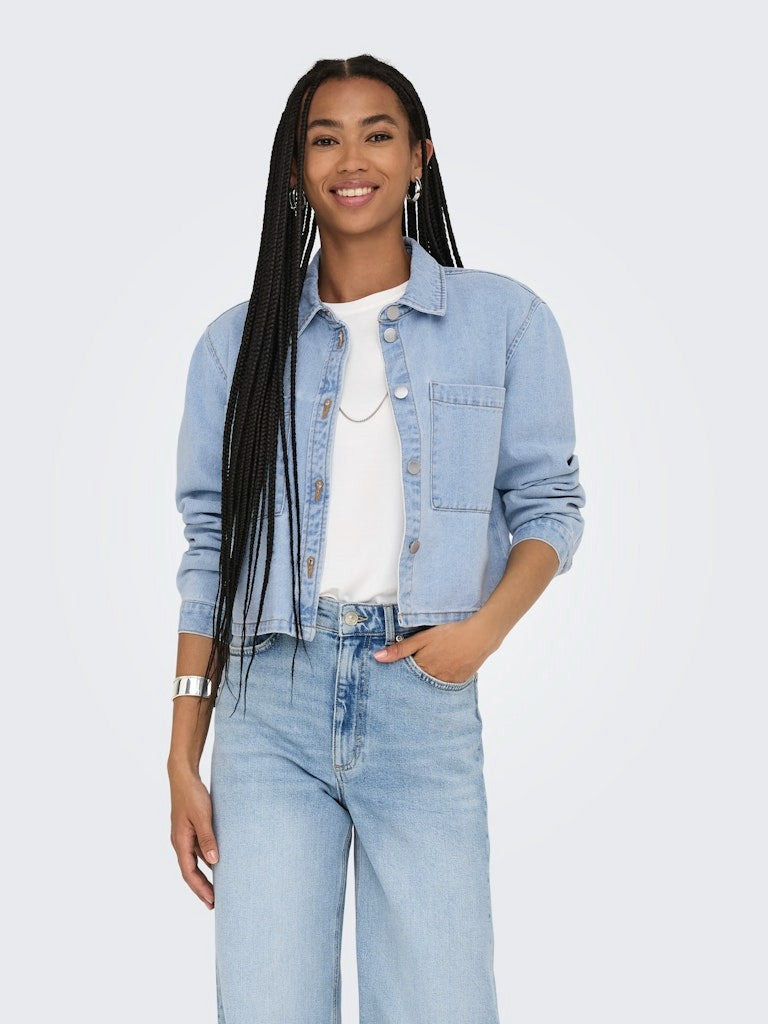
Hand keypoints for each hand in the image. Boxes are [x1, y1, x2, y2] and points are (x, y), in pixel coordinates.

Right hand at [168, 767, 218, 908]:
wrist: (183, 776)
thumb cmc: (192, 795)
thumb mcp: (202, 816)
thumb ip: (207, 839)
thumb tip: (214, 862)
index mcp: (180, 842)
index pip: (189, 873)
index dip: (200, 889)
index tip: (211, 902)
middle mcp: (180, 842)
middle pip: (190, 872)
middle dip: (201, 888)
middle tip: (214, 904)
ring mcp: (185, 836)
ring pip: (195, 862)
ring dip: (205, 876)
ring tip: (217, 889)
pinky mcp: (191, 829)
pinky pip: (199, 851)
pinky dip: (207, 860)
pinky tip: (218, 864)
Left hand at [372, 616, 494, 684]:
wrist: (482, 634)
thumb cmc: (451, 632)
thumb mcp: (423, 638)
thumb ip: (400, 649)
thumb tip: (377, 657)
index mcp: (423, 669)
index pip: (405, 678)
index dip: (398, 676)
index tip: (390, 679)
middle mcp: (435, 679)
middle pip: (418, 685)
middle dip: (411, 683)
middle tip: (407, 682)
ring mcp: (449, 681)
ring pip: (432, 686)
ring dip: (427, 683)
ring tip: (425, 677)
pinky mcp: (461, 680)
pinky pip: (447, 685)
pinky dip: (441, 682)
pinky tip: (440, 675)